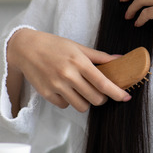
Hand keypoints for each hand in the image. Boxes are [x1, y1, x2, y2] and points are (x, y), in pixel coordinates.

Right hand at [6, 29, 129, 112]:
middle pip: (95, 98)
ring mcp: (56, 86)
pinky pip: (65, 105)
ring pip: (81, 106)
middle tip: (99, 92)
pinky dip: (69, 101)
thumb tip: (121, 59)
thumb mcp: (78, 48)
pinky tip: (66, 90)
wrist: (26, 48)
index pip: (103, 82)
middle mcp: (68, 75)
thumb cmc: (55, 46)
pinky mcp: (46, 94)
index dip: (117, 92)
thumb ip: (100, 57)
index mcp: (79, 62)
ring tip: (82, 90)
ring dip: (86, 101)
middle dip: (102, 98)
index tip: (126, 97)